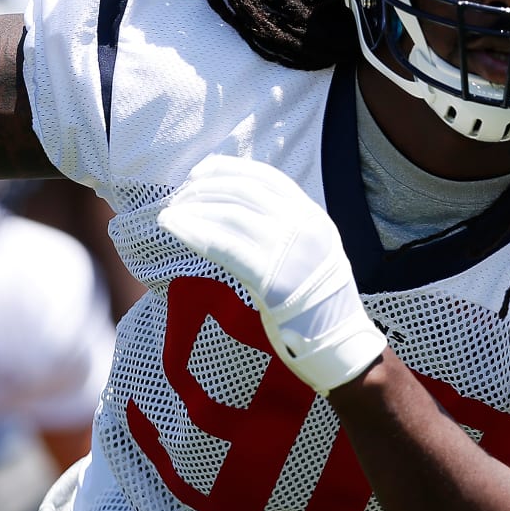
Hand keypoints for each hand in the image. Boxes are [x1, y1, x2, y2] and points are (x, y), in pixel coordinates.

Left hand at [158, 155, 385, 394]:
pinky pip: (224, 247)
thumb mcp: (312, 251)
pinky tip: (173, 227)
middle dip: (205, 188)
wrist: (339, 342)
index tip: (201, 171)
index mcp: (312, 216)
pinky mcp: (272, 279)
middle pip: (244, 191)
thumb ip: (286, 227)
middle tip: (179, 196)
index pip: (266, 177)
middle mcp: (303, 226)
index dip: (229, 168)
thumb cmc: (317, 301)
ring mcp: (290, 251)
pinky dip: (193, 232)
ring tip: (170, 214)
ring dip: (193, 209)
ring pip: (230, 214)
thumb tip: (238, 207)